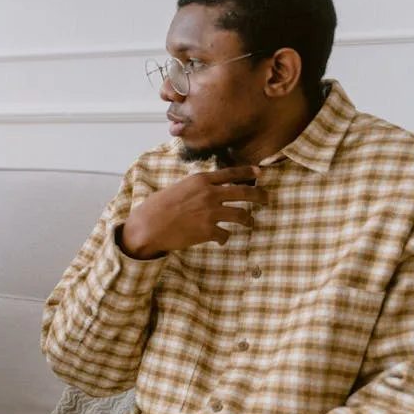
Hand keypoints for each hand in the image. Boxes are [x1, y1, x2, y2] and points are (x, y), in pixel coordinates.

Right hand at [120, 166, 268, 258]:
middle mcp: (209, 194)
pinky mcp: (208, 231)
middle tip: (267, 199)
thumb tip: (205, 191)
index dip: (248, 172)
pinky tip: (221, 241)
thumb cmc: (155, 208)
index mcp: (200, 180)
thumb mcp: (176, 189)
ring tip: (250, 223)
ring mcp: (210, 213)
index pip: (230, 173)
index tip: (259, 172)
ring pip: (241, 215)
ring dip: (248, 220)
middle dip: (260, 195)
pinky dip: (225, 239)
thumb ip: (194, 188)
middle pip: (244, 192)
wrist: (147, 228)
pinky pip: (225, 235)